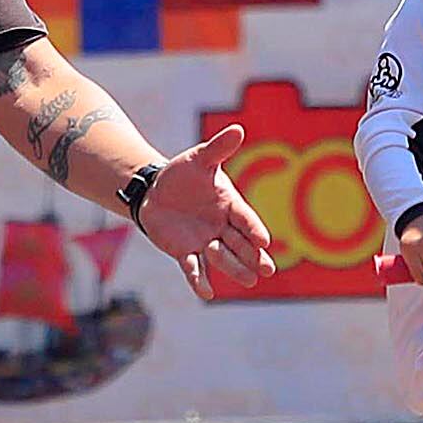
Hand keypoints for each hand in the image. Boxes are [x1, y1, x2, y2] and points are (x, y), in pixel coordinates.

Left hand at [136, 123, 275, 299]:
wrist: (155, 190)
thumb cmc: (183, 173)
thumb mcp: (199, 159)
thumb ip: (218, 149)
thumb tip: (237, 129)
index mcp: (230, 204)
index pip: (245, 218)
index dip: (254, 229)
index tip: (264, 241)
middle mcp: (222, 226)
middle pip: (241, 243)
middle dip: (253, 257)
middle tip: (267, 270)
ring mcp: (205, 241)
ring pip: (223, 258)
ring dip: (234, 269)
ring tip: (248, 281)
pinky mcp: (186, 252)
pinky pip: (194, 268)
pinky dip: (199, 280)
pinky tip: (205, 293)